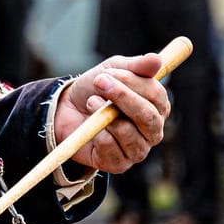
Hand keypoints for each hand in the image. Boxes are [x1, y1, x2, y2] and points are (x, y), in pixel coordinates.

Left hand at [51, 53, 172, 173]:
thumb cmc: (96, 90)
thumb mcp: (113, 70)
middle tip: (99, 83)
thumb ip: (136, 66)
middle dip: (123, 98)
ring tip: (90, 102)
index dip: (134, 83)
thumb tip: (156, 60)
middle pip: (148, 117)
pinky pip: (110, 147)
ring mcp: (138, 150)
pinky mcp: (119, 164)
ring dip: (104, 114)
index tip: (110, 73)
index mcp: (157, 107)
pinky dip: (97, 133)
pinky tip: (89, 126)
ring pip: (128, 133)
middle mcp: (153, 131)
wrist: (66, 111)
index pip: (157, 96)